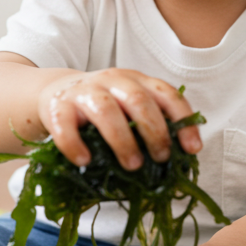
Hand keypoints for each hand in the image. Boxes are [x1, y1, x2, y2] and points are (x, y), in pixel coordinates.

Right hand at [39, 68, 201, 169]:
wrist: (53, 92)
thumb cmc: (100, 108)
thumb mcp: (128, 108)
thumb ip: (147, 124)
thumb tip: (175, 162)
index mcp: (135, 80)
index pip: (166, 94)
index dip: (183, 120)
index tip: (192, 148)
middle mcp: (112, 80)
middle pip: (138, 100)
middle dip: (154, 132)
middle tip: (161, 159)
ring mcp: (83, 91)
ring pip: (106, 110)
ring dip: (122, 140)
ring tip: (132, 165)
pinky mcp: (57, 106)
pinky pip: (65, 126)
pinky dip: (75, 145)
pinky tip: (84, 162)